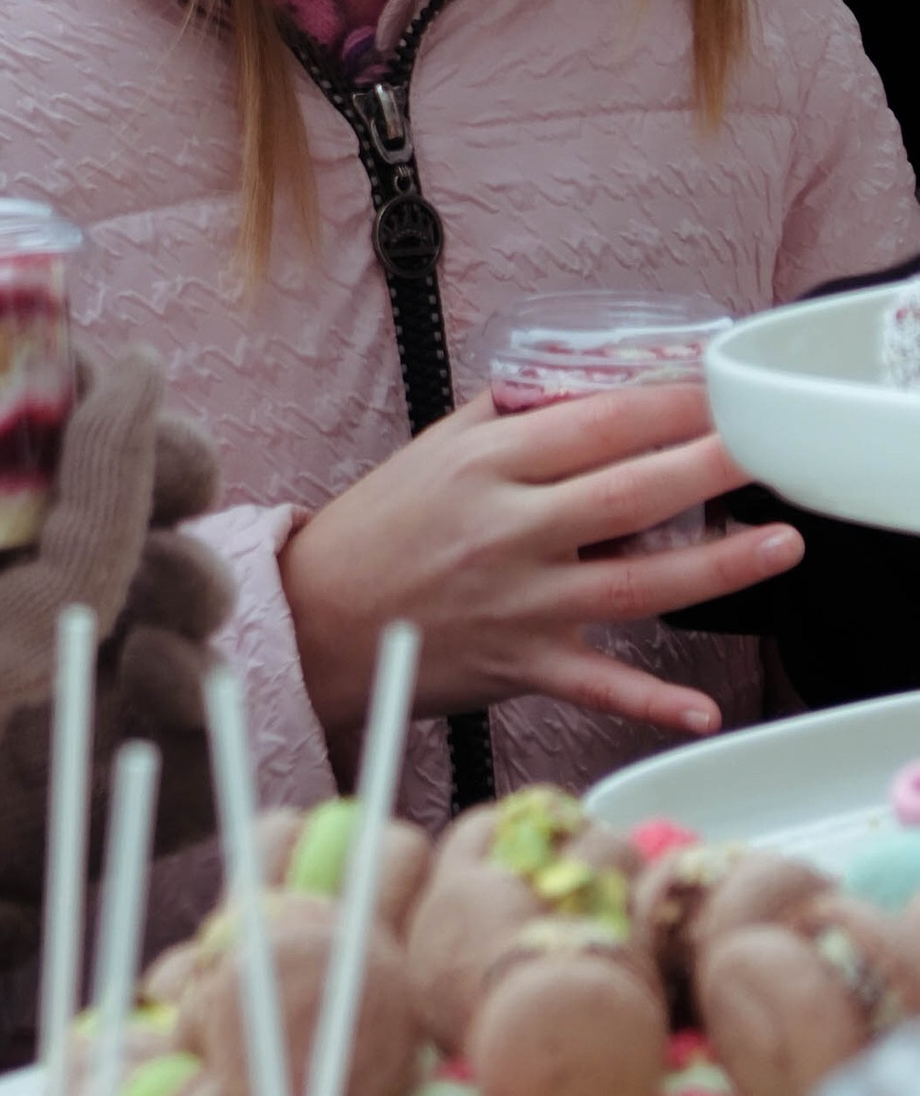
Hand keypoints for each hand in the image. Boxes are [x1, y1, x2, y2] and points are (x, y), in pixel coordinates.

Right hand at [278, 382, 800, 751]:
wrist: (316, 618)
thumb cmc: (378, 528)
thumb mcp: (436, 449)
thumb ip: (513, 415)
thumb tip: (592, 388)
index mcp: (486, 464)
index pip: (595, 423)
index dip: (666, 406)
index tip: (719, 394)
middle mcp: (507, 528)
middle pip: (628, 494)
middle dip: (709, 469)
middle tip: (768, 451)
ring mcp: (518, 601)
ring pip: (633, 584)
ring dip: (716, 567)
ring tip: (779, 544)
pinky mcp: (519, 664)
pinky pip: (595, 683)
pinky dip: (649, 700)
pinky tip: (700, 708)